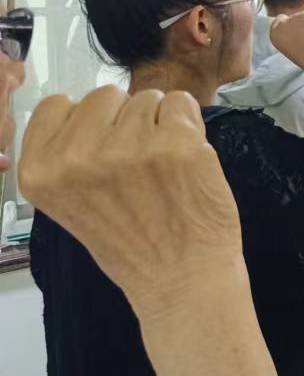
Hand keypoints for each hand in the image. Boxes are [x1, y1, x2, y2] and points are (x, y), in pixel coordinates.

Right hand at [19, 87, 243, 314]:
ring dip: (160, 125)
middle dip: (125, 120)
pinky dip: (190, 126)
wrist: (181, 279)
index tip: (103, 145)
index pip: (56, 105)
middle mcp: (78, 157)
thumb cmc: (132, 244)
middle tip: (139, 164)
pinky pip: (182, 104)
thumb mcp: (71, 203)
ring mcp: (129, 148)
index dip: (87, 120)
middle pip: (104, 96)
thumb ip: (71, 156)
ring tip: (163, 170)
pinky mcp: (177, 144)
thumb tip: (93, 110)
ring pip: (146, 99)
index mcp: (41, 172)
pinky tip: (186, 163)